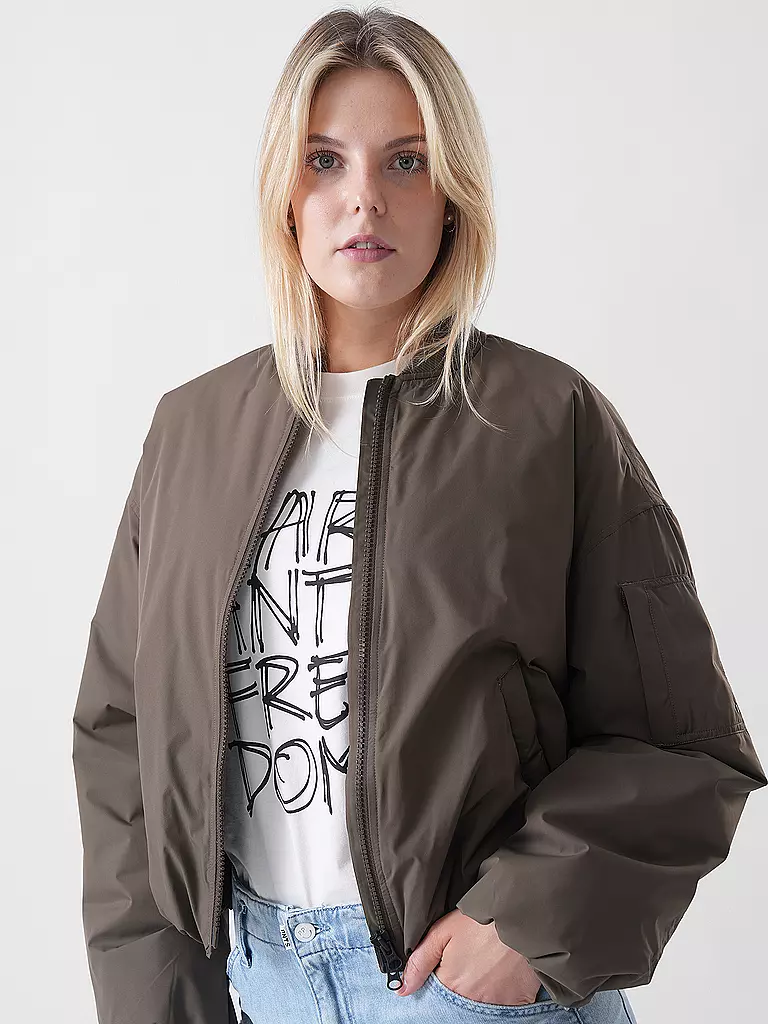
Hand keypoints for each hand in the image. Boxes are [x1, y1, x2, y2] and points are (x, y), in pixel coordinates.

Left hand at [393, 908, 540, 1005]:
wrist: (522, 916)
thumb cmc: (481, 920)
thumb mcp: (443, 931)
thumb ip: (420, 961)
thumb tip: (402, 990)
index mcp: (451, 985)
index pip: (439, 993)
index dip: (444, 975)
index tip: (454, 961)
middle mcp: (471, 1001)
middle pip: (460, 998)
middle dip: (463, 982)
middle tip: (473, 959)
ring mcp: (496, 1004)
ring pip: (481, 1002)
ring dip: (482, 987)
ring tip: (488, 961)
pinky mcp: (518, 1003)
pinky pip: (505, 1005)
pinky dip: (502, 991)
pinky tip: (503, 970)